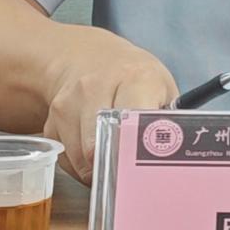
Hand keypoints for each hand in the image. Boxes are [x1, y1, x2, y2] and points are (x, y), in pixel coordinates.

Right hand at [40, 29, 178, 185]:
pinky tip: (94, 148)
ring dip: (99, 169)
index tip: (144, 163)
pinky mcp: (52, 121)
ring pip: (81, 160)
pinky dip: (81, 165)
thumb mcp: (162, 87)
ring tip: (114, 154)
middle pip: (100, 146)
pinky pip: (67, 160)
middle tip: (130, 172)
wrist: (88, 57)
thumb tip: (177, 154)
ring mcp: (68, 103)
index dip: (137, 147)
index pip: (132, 120)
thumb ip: (168, 119)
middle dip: (116, 166)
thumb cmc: (134, 77)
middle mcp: (95, 87)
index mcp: (134, 77)